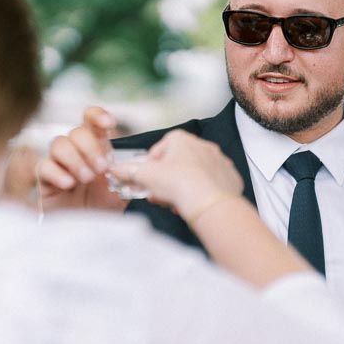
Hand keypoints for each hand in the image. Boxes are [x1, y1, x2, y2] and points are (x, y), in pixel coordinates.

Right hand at [34, 106, 125, 211]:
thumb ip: (128, 175)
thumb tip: (134, 164)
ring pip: (58, 144)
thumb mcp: (122, 191)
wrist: (85, 232)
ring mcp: (58, 164)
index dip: (98, 116)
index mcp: (95, 148)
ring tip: (86, 178)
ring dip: (75, 159)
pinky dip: (57, 173)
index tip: (109, 124)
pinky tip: (69, 184)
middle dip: (90, 147)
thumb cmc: (103, 209)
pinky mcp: (44, 180)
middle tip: (101, 168)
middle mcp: (76, 152)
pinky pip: (44, 166)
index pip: (91, 121)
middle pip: (76, 131)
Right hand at [115, 130, 243, 222]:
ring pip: (194, 175)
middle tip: (158, 195)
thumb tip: (113, 169)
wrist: (210, 202)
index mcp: (181, 139)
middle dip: (166, 181)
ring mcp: (219, 161)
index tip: (146, 181)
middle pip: (177, 163)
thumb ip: (127, 171)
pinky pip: (211, 184)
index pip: (159, 150)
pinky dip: (201, 194)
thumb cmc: (177, 183)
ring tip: (175, 203)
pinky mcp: (230, 177)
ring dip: (182, 188)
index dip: (150, 168)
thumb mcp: (144, 176)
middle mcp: (202, 145)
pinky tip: (194, 204)